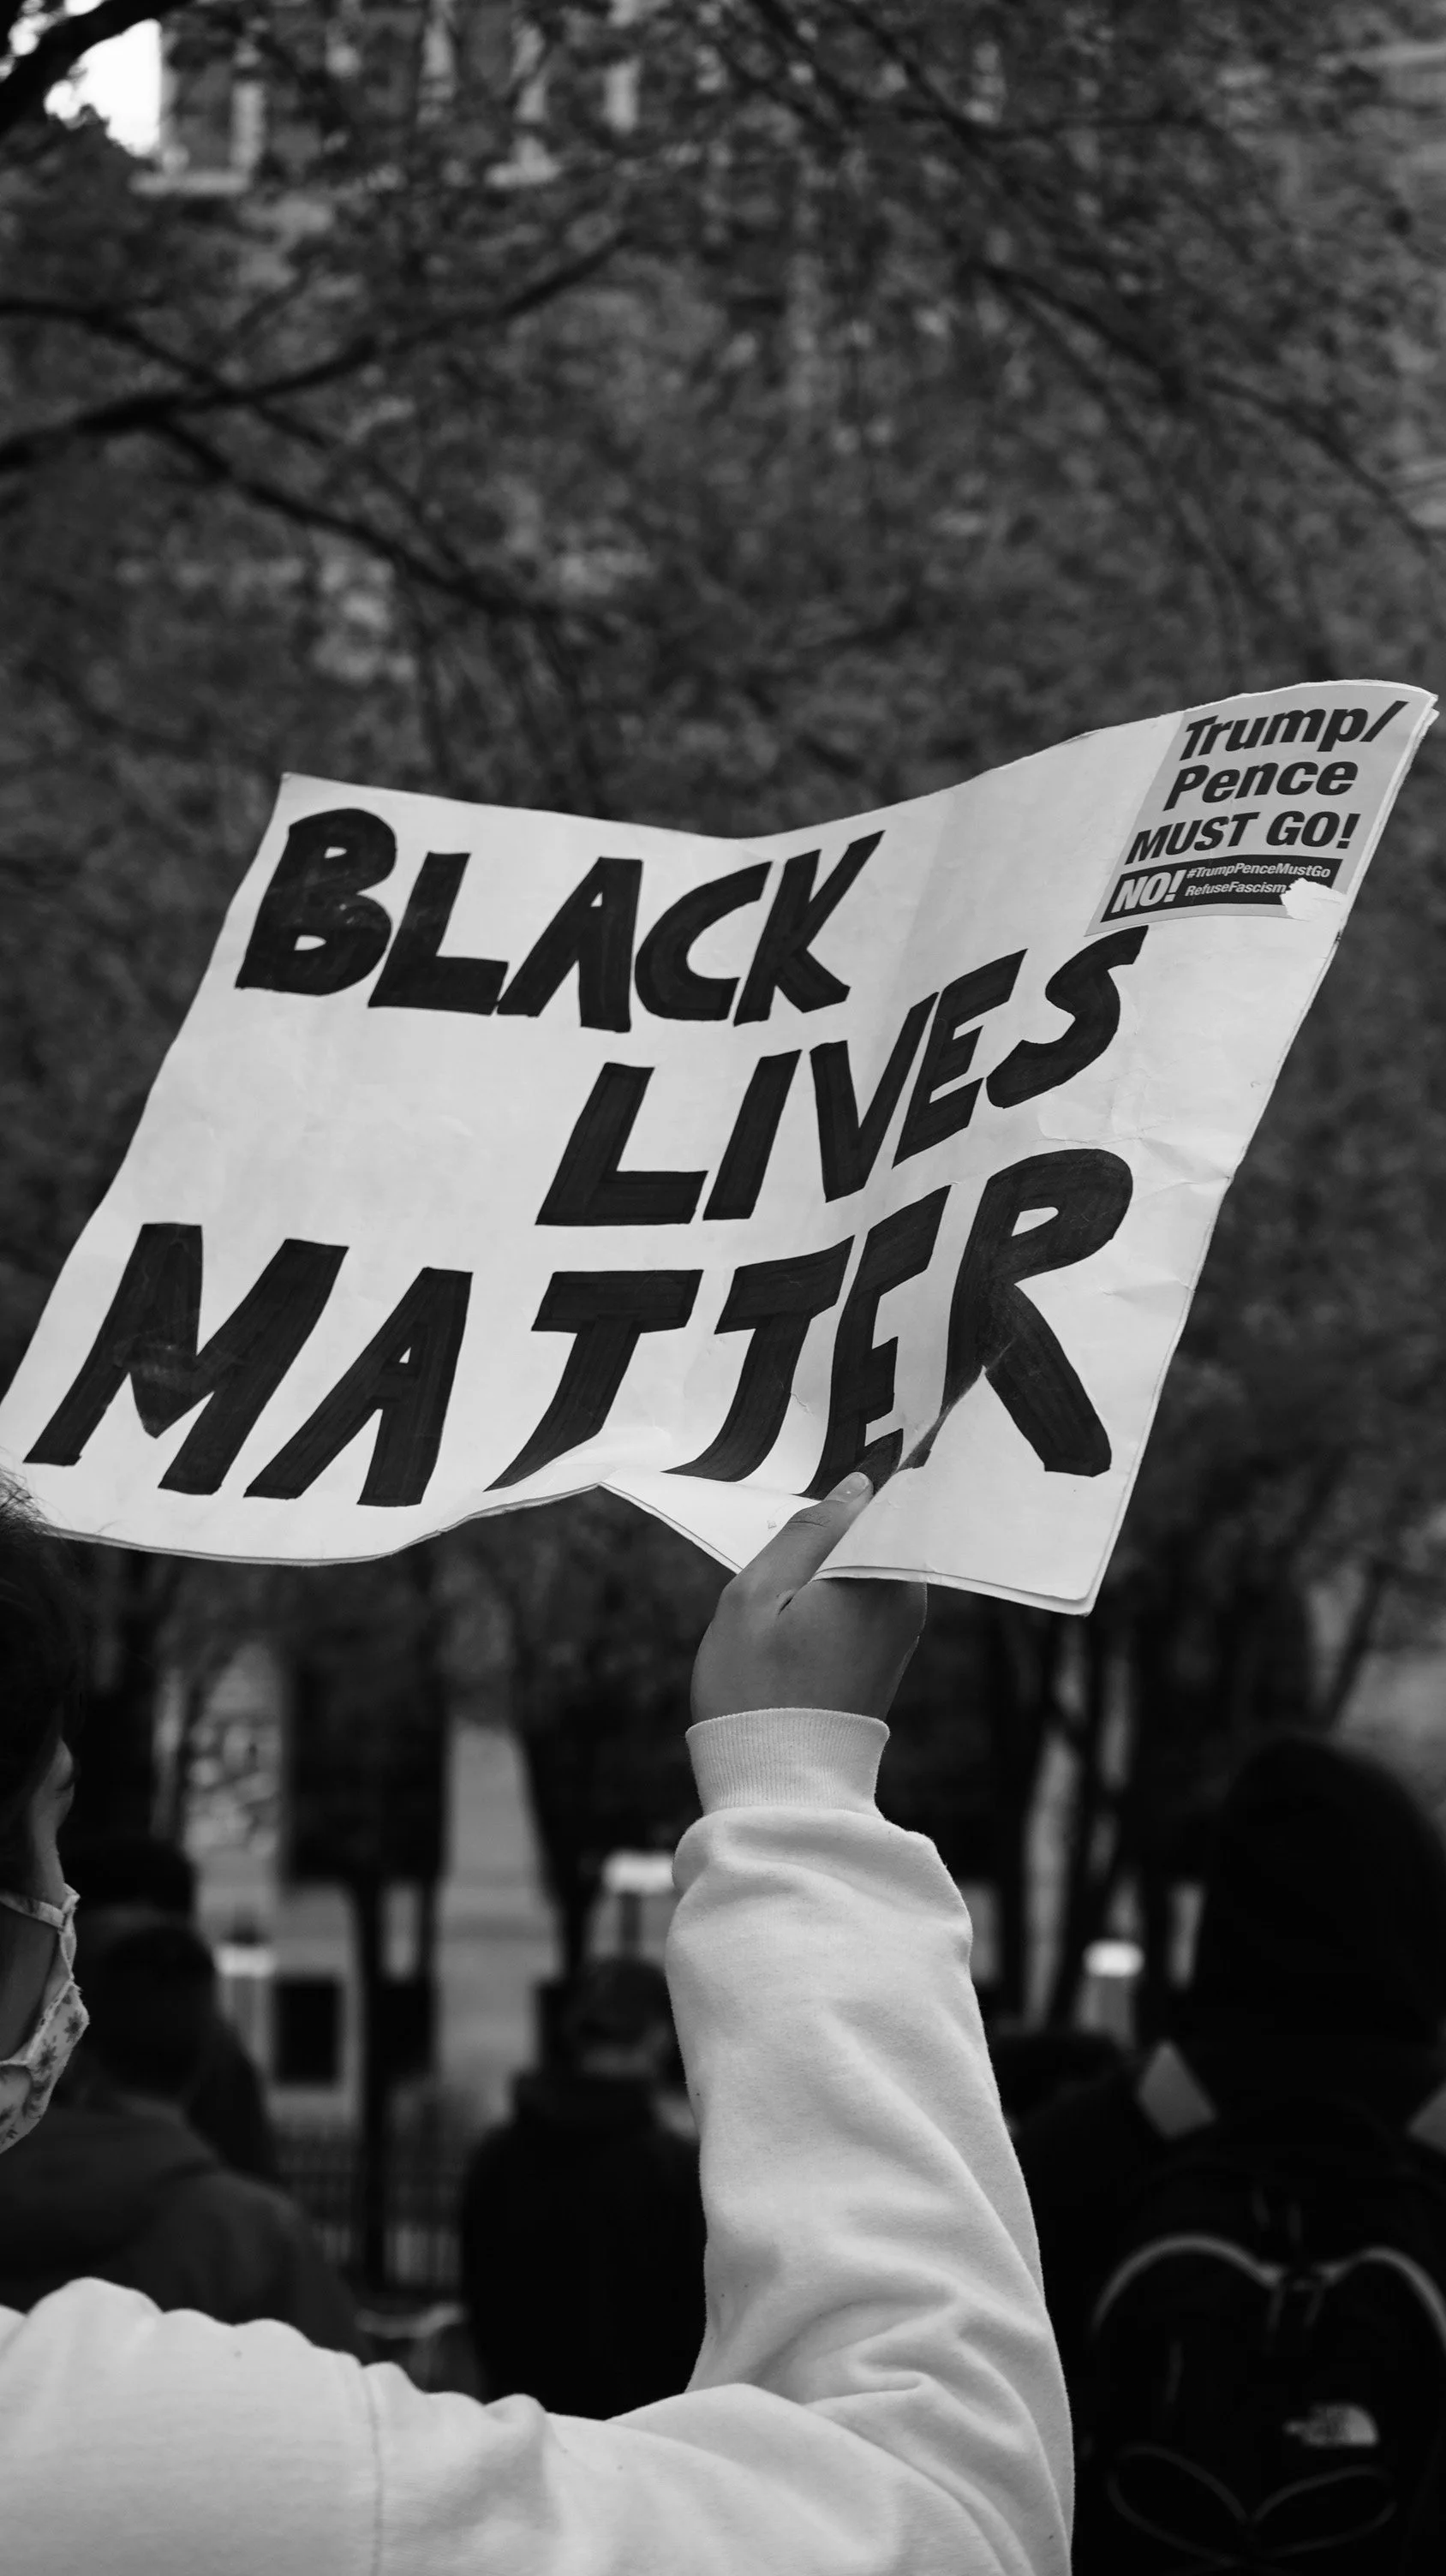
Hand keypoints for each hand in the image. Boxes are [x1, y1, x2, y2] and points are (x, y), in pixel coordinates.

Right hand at [692, 1472, 924, 1724]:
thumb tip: (856, 1487)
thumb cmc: (755, 1689)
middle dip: (830, 1533)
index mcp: (879, 1575)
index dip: (843, 1493)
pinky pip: (867, 1596)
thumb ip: (807, 1533)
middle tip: (781, 1565)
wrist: (778, 1782)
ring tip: (783, 1601)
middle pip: (874, 1531)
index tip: (806, 1516)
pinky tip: (795, 1621)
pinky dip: (833, 1596)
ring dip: (826, 1567)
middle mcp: (907, 1598)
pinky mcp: (892, 1651)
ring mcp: (904, 1628)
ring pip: (866, 1564)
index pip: (882, 1498)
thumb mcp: (755, 1595)